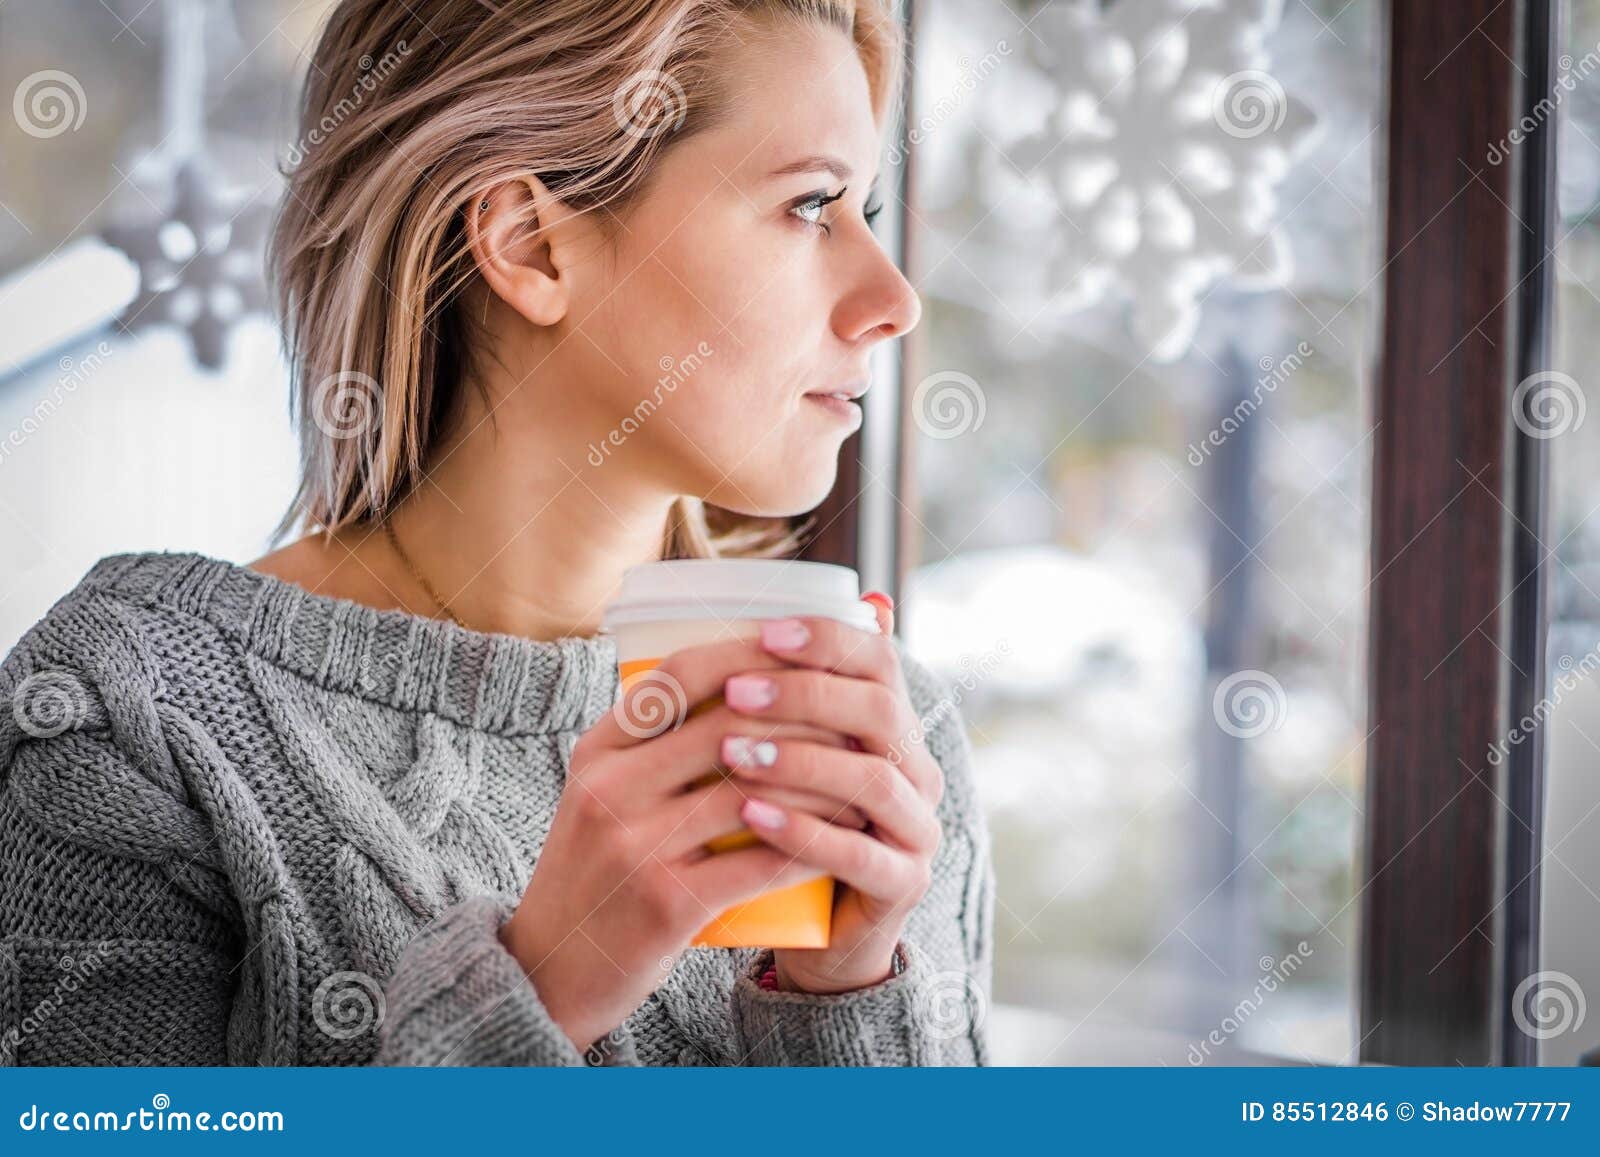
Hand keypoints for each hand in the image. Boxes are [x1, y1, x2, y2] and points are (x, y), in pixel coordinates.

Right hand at [498, 634, 874, 1051]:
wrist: (549, 970)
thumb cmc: (595, 874)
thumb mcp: (600, 795)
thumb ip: (650, 746)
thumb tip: (733, 681)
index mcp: (598, 752)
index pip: (679, 675)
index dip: (749, 652)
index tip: (804, 652)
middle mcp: (610, 790)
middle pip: (727, 726)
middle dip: (803, 715)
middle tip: (852, 716)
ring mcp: (635, 847)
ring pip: (752, 793)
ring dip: (818, 781)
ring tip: (859, 774)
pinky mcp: (666, 904)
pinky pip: (758, 864)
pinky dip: (809, 845)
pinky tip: (842, 839)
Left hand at [724, 593, 944, 994]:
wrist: (812, 927)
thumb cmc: (785, 826)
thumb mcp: (779, 755)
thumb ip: (769, 697)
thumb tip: (731, 619)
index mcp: (892, 725)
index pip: (879, 660)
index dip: (828, 639)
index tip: (765, 632)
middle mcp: (917, 768)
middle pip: (882, 711)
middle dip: (806, 695)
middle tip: (735, 693)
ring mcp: (917, 828)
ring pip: (873, 780)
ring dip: (799, 762)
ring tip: (732, 755)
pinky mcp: (902, 884)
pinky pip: (860, 853)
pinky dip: (803, 831)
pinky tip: (751, 817)